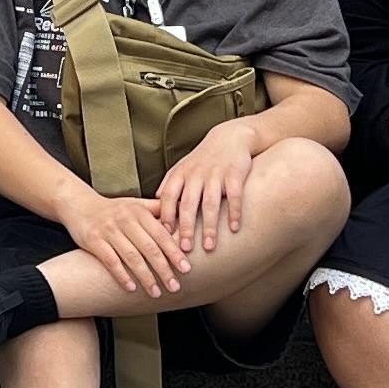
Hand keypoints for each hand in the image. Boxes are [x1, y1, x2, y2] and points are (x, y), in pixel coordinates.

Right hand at [61, 184, 188, 302]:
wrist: (78, 204)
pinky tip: (131, 288)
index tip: (186, 268)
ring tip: (156, 292)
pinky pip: (110, 261)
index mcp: (138, 212)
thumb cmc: (112, 209)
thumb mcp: (135, 204)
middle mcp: (125, 220)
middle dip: (164, 269)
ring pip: (131, 256)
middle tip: (175, 286)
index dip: (174, 252)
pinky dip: (122, 275)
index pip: (161, 234)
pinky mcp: (93, 240)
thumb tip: (183, 214)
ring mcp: (108, 230)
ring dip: (145, 277)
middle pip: (149, 248)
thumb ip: (157, 210)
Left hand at [149, 122, 258, 262]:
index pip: (168, 197)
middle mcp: (196, 174)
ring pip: (210, 203)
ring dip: (210, 226)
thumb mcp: (182, 168)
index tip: (164, 238)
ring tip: (209, 246)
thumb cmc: (203, 159)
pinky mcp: (235, 174)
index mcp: (180, 174)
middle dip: (186, 228)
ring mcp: (215, 174)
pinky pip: (234, 196)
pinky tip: (234, 229)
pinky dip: (234, 212)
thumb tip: (153, 208)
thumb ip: (169, 186)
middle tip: (185, 249)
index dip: (165, 217)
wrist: (230, 138)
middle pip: (188, 204)